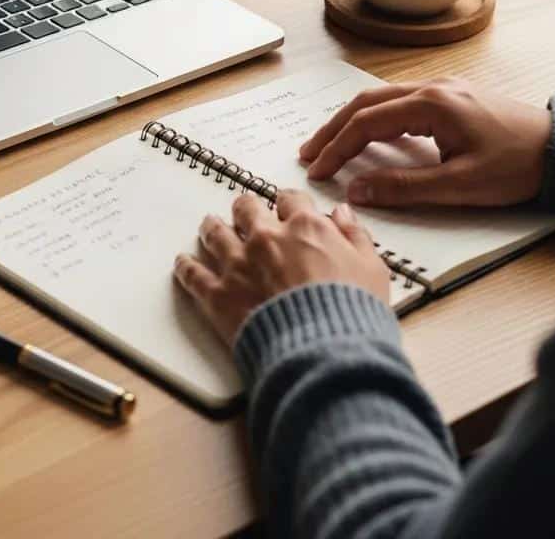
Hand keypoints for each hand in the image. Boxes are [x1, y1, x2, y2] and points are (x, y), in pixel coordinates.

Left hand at [173, 189, 389, 346]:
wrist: (325, 353)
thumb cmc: (353, 314)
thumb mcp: (372, 269)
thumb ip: (355, 236)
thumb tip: (343, 214)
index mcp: (305, 228)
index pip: (291, 200)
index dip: (288, 202)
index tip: (285, 205)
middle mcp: (267, 238)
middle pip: (247, 210)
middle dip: (246, 209)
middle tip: (244, 211)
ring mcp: (238, 265)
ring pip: (216, 234)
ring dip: (212, 228)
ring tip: (209, 226)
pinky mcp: (218, 296)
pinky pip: (193, 275)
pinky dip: (186, 267)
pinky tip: (182, 263)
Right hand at [299, 77, 551, 207]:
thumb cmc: (518, 167)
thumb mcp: (460, 186)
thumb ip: (404, 187)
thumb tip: (357, 191)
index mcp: (432, 104)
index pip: (366, 122)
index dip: (336, 148)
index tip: (317, 171)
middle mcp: (432, 88)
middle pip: (366, 103)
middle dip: (333, 129)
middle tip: (309, 154)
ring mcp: (442, 89)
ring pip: (381, 99)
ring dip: (351, 121)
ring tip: (329, 145)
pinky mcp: (452, 97)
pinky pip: (399, 101)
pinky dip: (374, 118)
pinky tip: (368, 135)